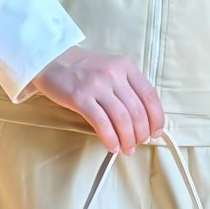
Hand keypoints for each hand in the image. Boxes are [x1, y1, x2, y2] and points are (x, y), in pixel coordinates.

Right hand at [30, 46, 165, 153]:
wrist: (53, 59)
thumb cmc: (84, 68)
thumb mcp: (112, 68)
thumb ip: (128, 87)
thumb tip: (144, 118)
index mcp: (126, 67)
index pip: (150, 96)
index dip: (156, 118)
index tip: (156, 132)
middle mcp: (114, 74)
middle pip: (137, 111)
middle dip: (141, 133)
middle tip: (139, 144)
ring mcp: (97, 85)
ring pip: (122, 119)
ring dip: (127, 139)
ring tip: (127, 149)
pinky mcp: (80, 97)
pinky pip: (101, 123)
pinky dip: (110, 139)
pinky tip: (112, 146)